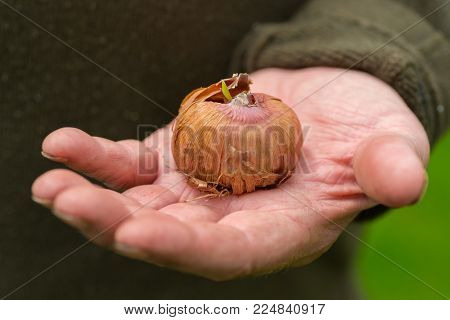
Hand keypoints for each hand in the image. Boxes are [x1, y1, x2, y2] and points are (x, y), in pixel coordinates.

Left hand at [32, 67, 428, 279]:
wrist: (334, 104)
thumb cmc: (366, 131)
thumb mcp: (389, 145)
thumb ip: (389, 166)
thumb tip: (402, 181)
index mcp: (278, 230)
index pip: (225, 254)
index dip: (183, 250)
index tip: (136, 236)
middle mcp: (230, 219)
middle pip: (166, 235)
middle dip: (114, 225)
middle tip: (68, 202)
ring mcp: (198, 189)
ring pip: (138, 205)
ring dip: (92, 196)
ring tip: (51, 182)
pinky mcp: (180, 156)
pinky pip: (132, 165)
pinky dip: (98, 158)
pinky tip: (65, 147)